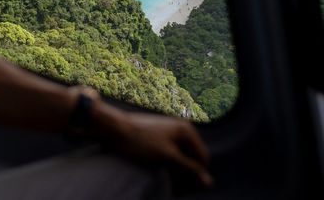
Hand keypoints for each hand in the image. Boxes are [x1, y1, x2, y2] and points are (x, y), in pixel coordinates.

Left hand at [91, 97, 212, 187]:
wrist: (113, 129)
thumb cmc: (141, 142)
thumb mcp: (168, 158)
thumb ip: (189, 169)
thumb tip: (209, 183)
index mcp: (186, 131)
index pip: (202, 159)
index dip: (197, 177)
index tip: (185, 191)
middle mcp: (181, 131)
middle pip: (192, 159)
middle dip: (187, 177)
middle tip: (177, 193)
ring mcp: (169, 134)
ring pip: (181, 160)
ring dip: (178, 176)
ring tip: (172, 191)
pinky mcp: (158, 140)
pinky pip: (170, 156)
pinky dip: (169, 169)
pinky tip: (165, 180)